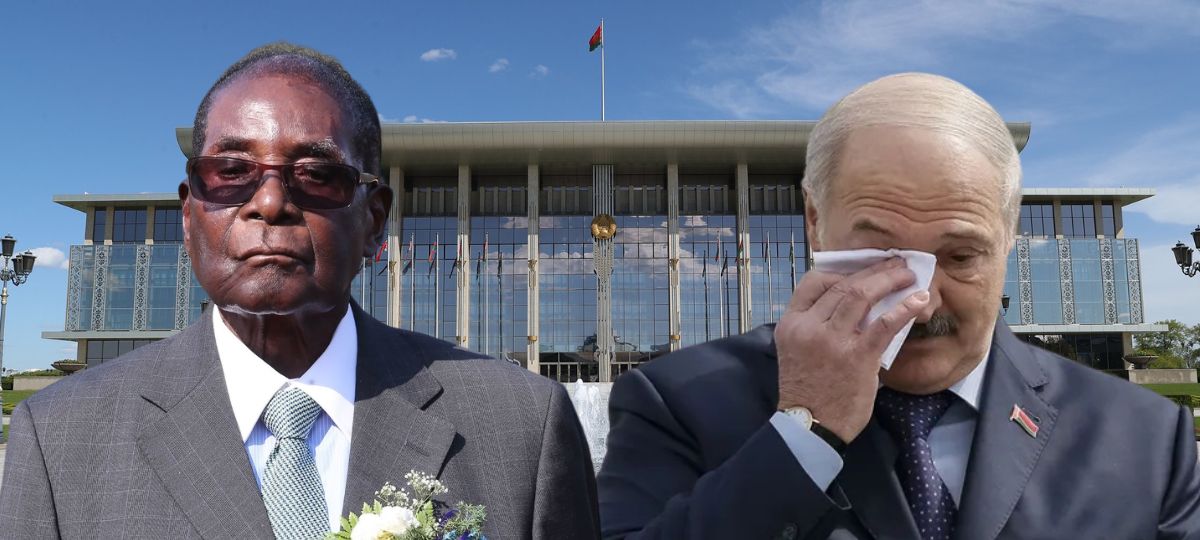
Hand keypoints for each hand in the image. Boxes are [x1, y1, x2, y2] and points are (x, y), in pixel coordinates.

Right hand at [774, 257, 929, 443]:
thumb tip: (853, 304)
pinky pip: (884, 323)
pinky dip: (904, 308)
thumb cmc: (807, 389)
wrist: (810, 425)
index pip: (814, 282)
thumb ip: (816, 325)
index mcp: (792, 323)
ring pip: (861, 295)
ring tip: (907, 275)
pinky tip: (918, 299)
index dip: (841, 269)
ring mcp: (833, 341)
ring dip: (888, 280)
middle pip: (842, 285)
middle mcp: (809, 327)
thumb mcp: (796, 350)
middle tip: (894, 264)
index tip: (861, 268)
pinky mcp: (857, 356)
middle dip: (873, 271)